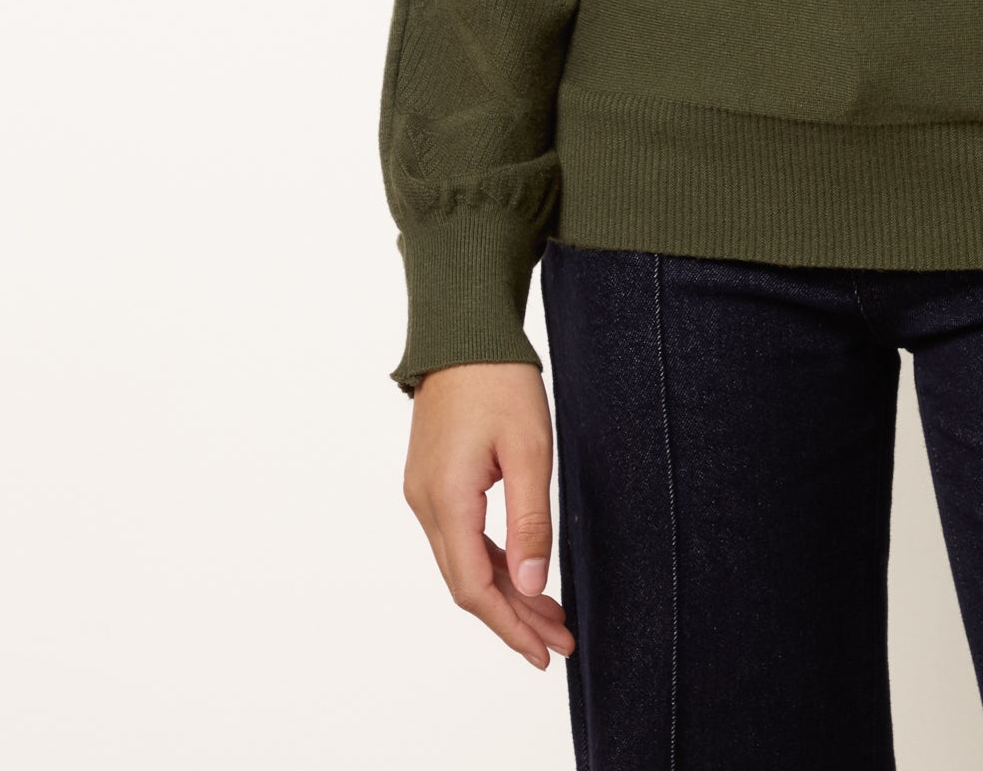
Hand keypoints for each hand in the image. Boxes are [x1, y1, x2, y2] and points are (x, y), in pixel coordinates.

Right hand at [403, 361, 575, 670]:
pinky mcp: (432, 480)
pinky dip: (491, 562)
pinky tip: (520, 572)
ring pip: (463, 562)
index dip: (510, 627)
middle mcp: (425, 504)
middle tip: (558, 641)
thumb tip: (532, 586)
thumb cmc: (499, 380)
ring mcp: (424, 492)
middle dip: (513, 617)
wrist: (463, 330)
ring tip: (549, 615)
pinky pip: (460, 537)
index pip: (474, 588)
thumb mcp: (530, 449)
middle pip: (467, 583)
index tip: (544, 653)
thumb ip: (531, 521)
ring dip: (505, 591)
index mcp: (446, 500)